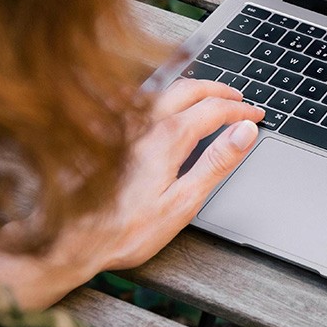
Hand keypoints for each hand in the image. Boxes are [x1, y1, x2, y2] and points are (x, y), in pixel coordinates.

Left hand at [0, 78, 263, 308]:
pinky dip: (162, 94)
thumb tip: (245, 132)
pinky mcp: (107, 133)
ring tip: (208, 96)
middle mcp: (145, 123)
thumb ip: (216, 162)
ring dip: (192, 86)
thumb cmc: (126, 230)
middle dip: (219, 91)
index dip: (240, 112)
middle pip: (190, 89)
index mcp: (168, 137)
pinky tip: (162, 104)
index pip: (215, 110)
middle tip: (238, 100)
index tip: (256, 117)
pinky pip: (139, 100)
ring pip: (164, 89)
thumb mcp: (183, 202)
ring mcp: (124, 126)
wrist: (71, 240)